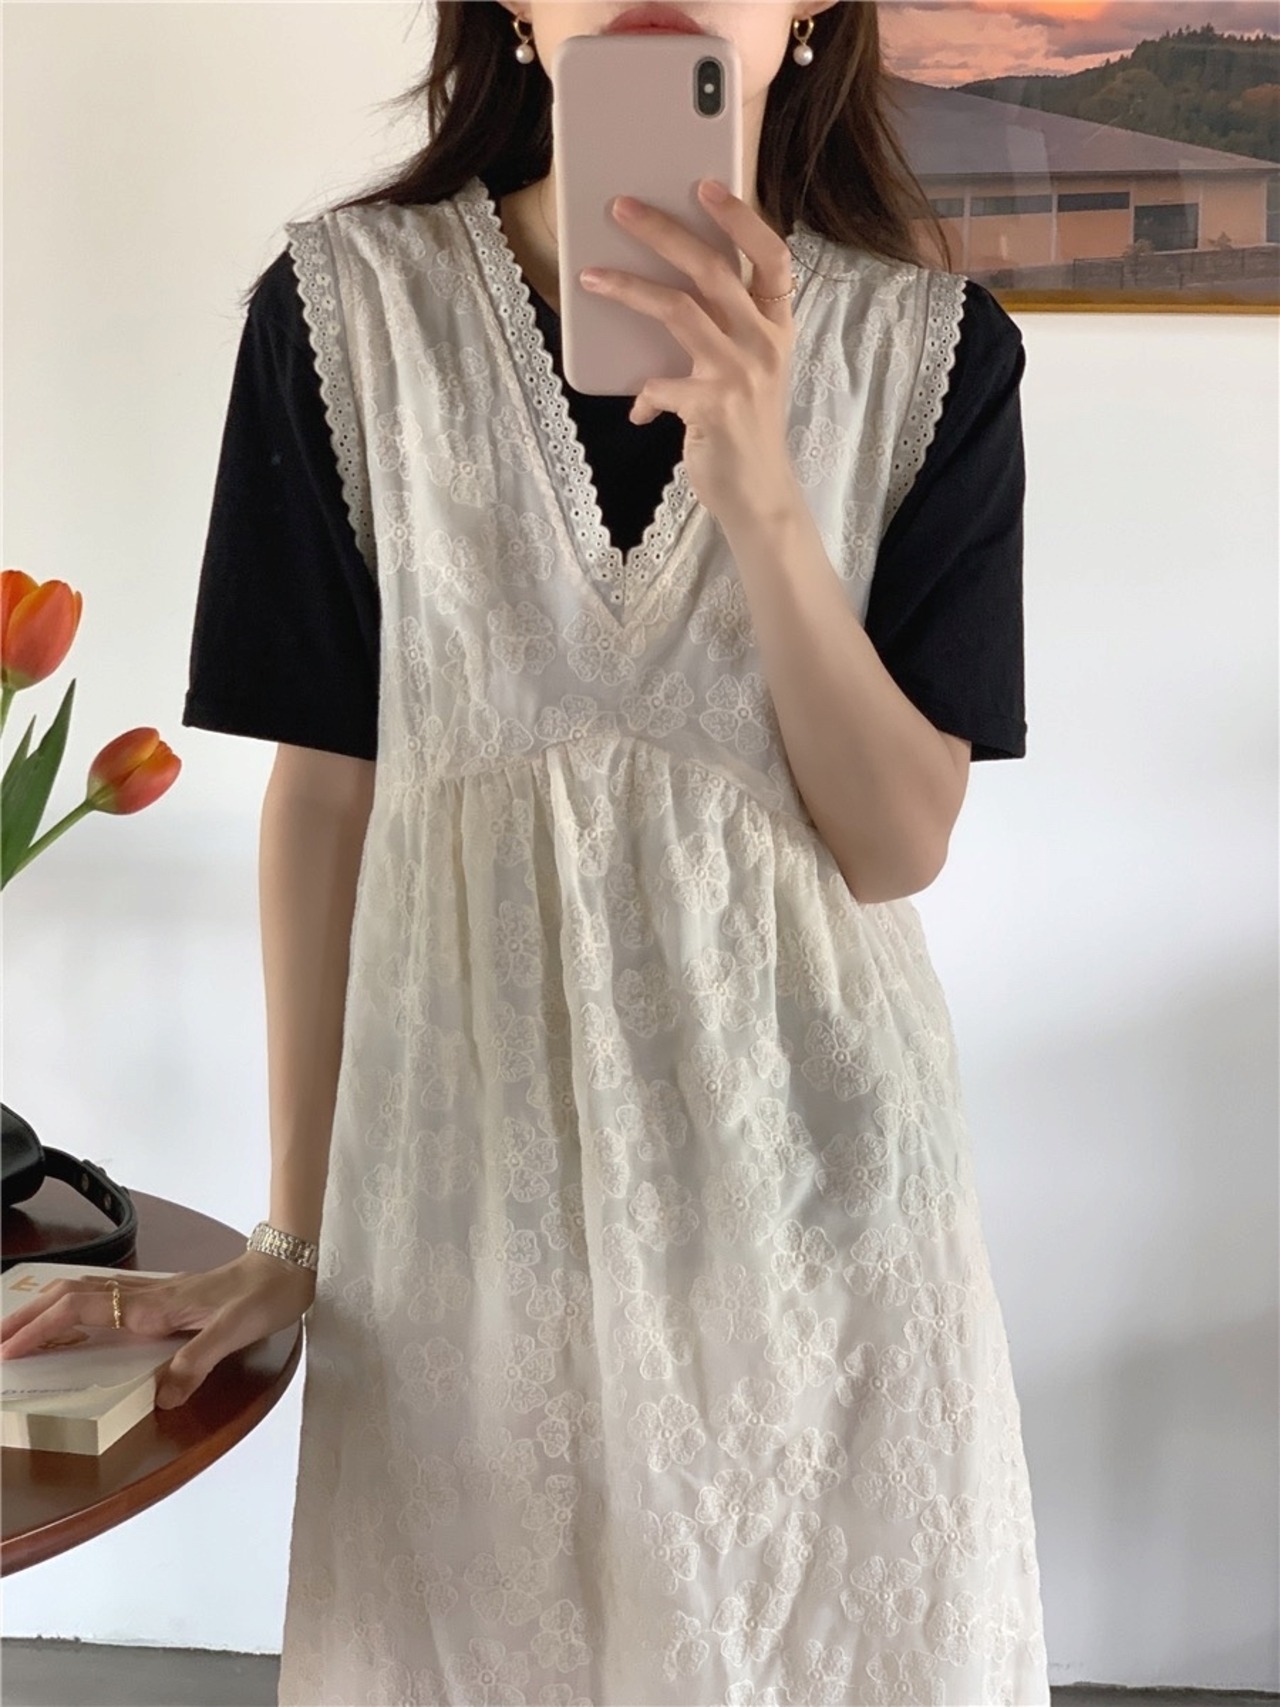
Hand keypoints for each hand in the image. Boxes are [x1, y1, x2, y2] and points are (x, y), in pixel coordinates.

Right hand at [0, 1250, 315, 1408]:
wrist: (288, 1265)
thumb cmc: (262, 1296)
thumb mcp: (233, 1332)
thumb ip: (196, 1362)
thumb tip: (159, 1397)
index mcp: (152, 1305)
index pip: (81, 1311)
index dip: (41, 1330)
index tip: (8, 1352)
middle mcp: (145, 1296)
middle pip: (70, 1297)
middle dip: (28, 1318)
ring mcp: (153, 1293)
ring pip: (84, 1293)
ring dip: (46, 1309)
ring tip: (17, 1332)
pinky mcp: (164, 1295)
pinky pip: (105, 1298)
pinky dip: (75, 1306)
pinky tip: (70, 1319)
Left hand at [579, 180, 803, 527]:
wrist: (759, 495)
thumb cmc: (746, 427)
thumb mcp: (750, 371)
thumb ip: (723, 331)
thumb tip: (665, 292)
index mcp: (777, 327)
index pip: (771, 256)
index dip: (741, 217)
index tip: (706, 184)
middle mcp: (764, 343)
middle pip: (712, 269)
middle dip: (663, 232)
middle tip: (622, 208)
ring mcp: (740, 374)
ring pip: (678, 311)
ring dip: (629, 288)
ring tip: (591, 278)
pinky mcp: (712, 408)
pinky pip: (659, 383)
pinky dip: (643, 394)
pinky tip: (639, 409)